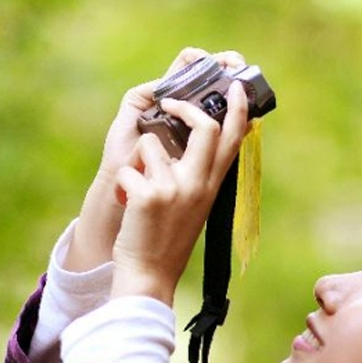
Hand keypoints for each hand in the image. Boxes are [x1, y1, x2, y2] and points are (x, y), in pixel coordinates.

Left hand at [64, 48, 246, 272]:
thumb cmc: (167, 240)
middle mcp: (198, 184)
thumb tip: (203, 146)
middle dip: (185, 108)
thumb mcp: (196, 207)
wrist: (149, 275)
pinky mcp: (149, 195)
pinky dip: (122, 184)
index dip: (238, 110)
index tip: (237, 88)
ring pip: (151, 145)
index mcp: (211, 186)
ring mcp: (174, 189)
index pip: (233, 140)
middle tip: (169, 102)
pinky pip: (128, 169)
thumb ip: (201, 176)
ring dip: (137, 161)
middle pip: (205, 127)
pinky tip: (128, 206)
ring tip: (138, 189)